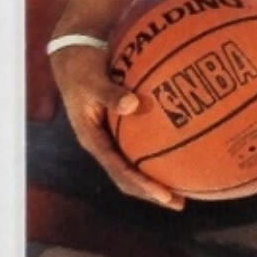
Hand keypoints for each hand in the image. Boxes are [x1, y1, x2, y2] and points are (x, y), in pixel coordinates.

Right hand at [50, 44, 183, 209]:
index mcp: (92, 140)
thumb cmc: (80, 67)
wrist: (72, 53)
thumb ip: (109, 93)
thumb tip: (132, 104)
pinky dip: (158, 149)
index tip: (164, 196)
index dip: (142, 186)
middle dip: (152, 192)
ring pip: (133, 164)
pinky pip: (139, 144)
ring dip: (155, 177)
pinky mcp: (117, 125)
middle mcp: (102, 143)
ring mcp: (109, 136)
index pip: (119, 171)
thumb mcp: (91, 80)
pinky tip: (181, 147)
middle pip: (128, 177)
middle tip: (180, 202)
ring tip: (184, 187)